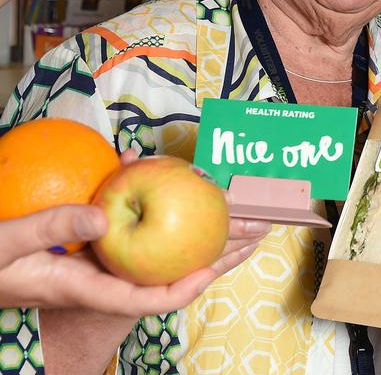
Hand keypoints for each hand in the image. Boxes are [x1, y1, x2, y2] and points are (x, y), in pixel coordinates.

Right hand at [0, 203, 260, 313]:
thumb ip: (53, 229)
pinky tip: (168, 182)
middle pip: (166, 274)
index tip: (212, 270)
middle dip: (213, 256)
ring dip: (199, 233)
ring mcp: (98, 265)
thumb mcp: (9, 243)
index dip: (182, 290)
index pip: (144, 300)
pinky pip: (135, 233)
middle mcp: (99, 279)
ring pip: (159, 252)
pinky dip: (158, 208)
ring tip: (240, 213)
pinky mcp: (90, 250)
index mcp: (84, 287)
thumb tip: (104, 218)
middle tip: (254, 231)